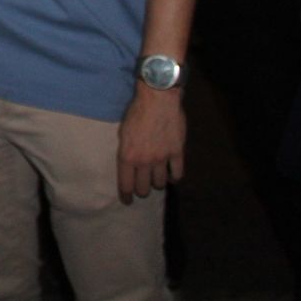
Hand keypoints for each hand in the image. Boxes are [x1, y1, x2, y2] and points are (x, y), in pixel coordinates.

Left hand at [117, 86, 184, 201]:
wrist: (158, 99)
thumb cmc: (136, 111)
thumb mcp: (123, 131)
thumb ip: (127, 150)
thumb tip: (130, 161)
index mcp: (127, 156)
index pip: (125, 184)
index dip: (126, 196)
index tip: (127, 201)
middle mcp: (144, 161)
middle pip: (144, 188)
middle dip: (142, 190)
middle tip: (142, 189)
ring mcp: (162, 158)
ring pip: (160, 182)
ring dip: (157, 183)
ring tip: (156, 180)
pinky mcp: (177, 152)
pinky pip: (177, 173)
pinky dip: (174, 177)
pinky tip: (172, 177)